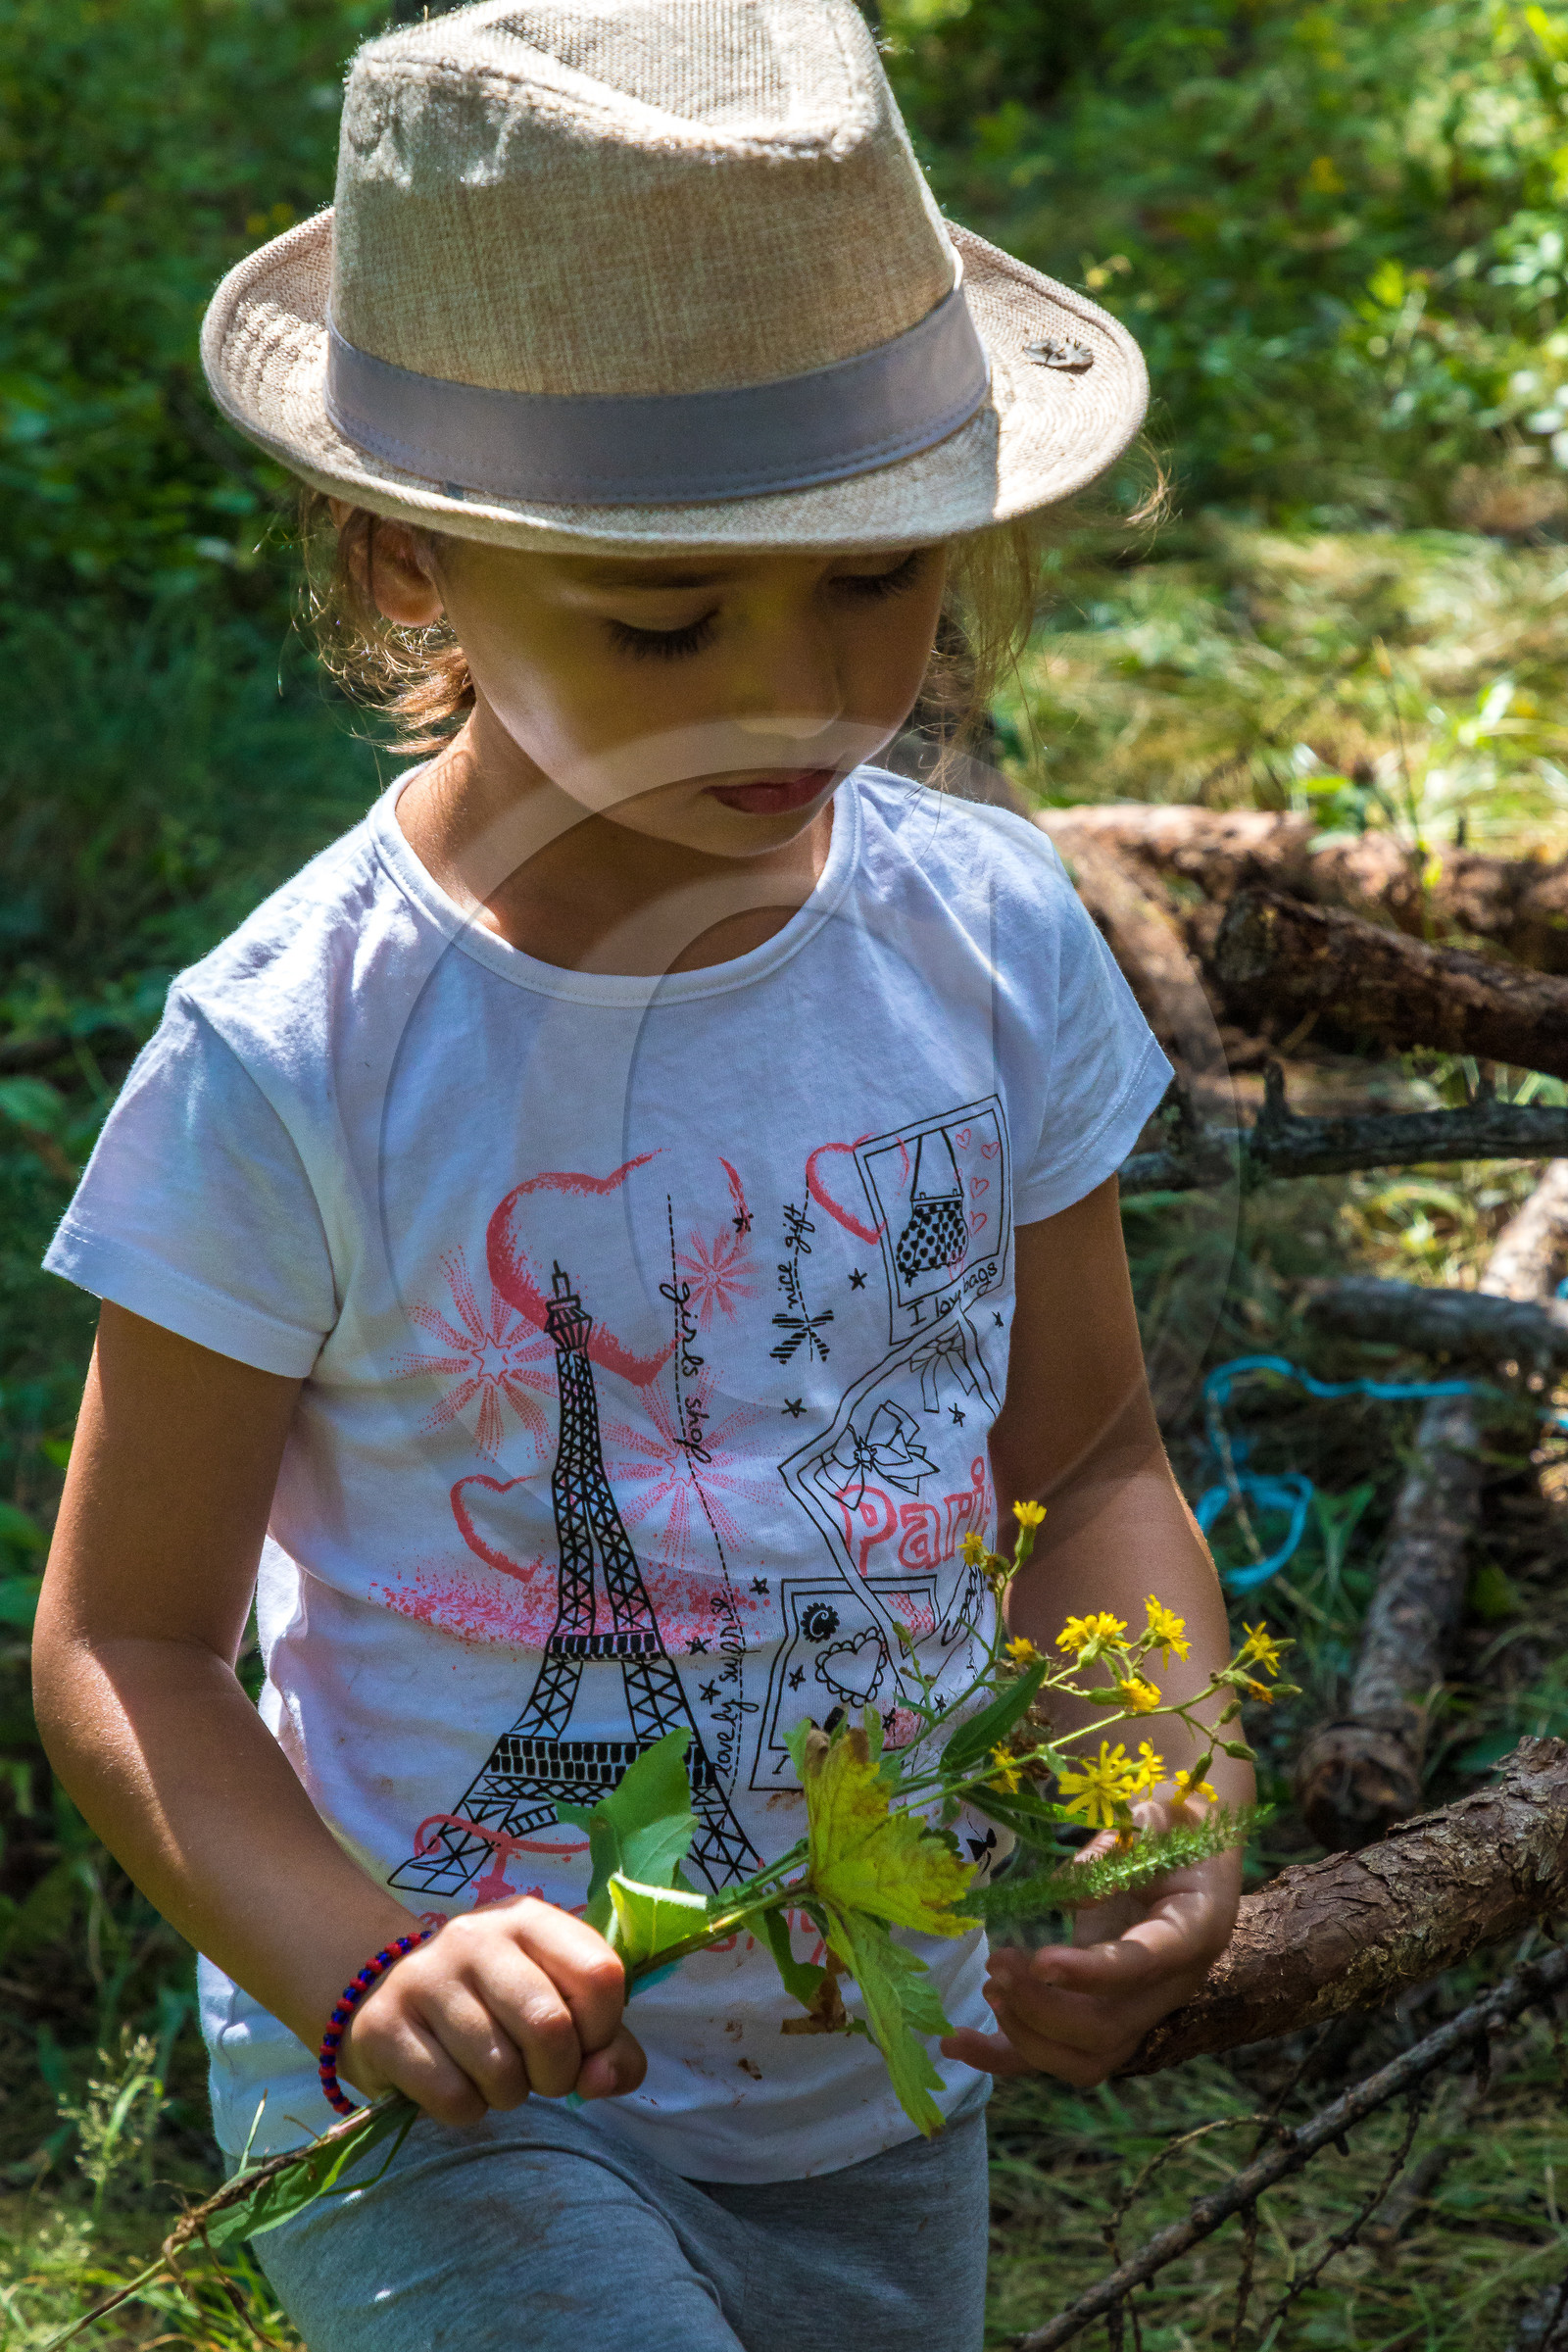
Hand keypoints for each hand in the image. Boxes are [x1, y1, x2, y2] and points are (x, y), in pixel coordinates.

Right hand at [339, 1898, 646, 2125]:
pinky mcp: (384, 2025)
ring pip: (499, 2070)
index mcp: (530, 1919)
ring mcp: (425, 1976)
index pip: (600, 1975)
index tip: (583, 2045)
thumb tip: (602, 2082)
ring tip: (493, 2074)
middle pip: (549, 2027)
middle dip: (556, 2074)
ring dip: (509, 2094)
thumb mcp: (557, 2002)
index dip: (604, 2030)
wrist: (386, 1993)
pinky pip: (452, 2096)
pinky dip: (466, 2109)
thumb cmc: (494, 2003)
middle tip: (538, 2074)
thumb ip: (607, 2044)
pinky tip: (455, 2082)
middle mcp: (476, 1936)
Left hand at [940, 1798, 1240, 2087]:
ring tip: (989, 1988)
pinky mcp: (1102, 2015)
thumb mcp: (1153, 1818)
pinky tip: (956, 2042)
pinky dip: (1005, 2055)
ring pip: (1084, 2059)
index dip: (1092, 1973)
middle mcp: (1169, 1986)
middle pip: (1108, 2030)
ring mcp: (1136, 2010)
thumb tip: (1071, 1895)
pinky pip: (1056, 2053)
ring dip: (1026, 2035)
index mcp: (1192, 1930)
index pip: (1143, 1967)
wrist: (1189, 1850)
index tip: (1039, 1961)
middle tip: (998, 1963)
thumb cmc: (1170, 1827)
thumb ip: (1116, 1851)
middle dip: (1043, 2008)